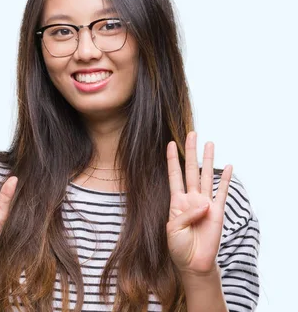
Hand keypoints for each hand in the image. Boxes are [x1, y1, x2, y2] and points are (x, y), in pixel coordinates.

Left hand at [166, 131, 231, 274]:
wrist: (193, 263)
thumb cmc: (178, 247)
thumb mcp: (172, 230)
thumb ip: (185, 215)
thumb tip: (204, 205)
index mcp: (176, 201)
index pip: (173, 175)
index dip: (171, 160)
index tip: (169, 144)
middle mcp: (190, 198)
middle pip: (191, 170)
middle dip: (190, 152)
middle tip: (192, 134)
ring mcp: (205, 203)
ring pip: (206, 176)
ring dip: (208, 160)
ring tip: (210, 143)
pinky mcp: (218, 211)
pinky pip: (222, 192)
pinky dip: (226, 179)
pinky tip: (228, 166)